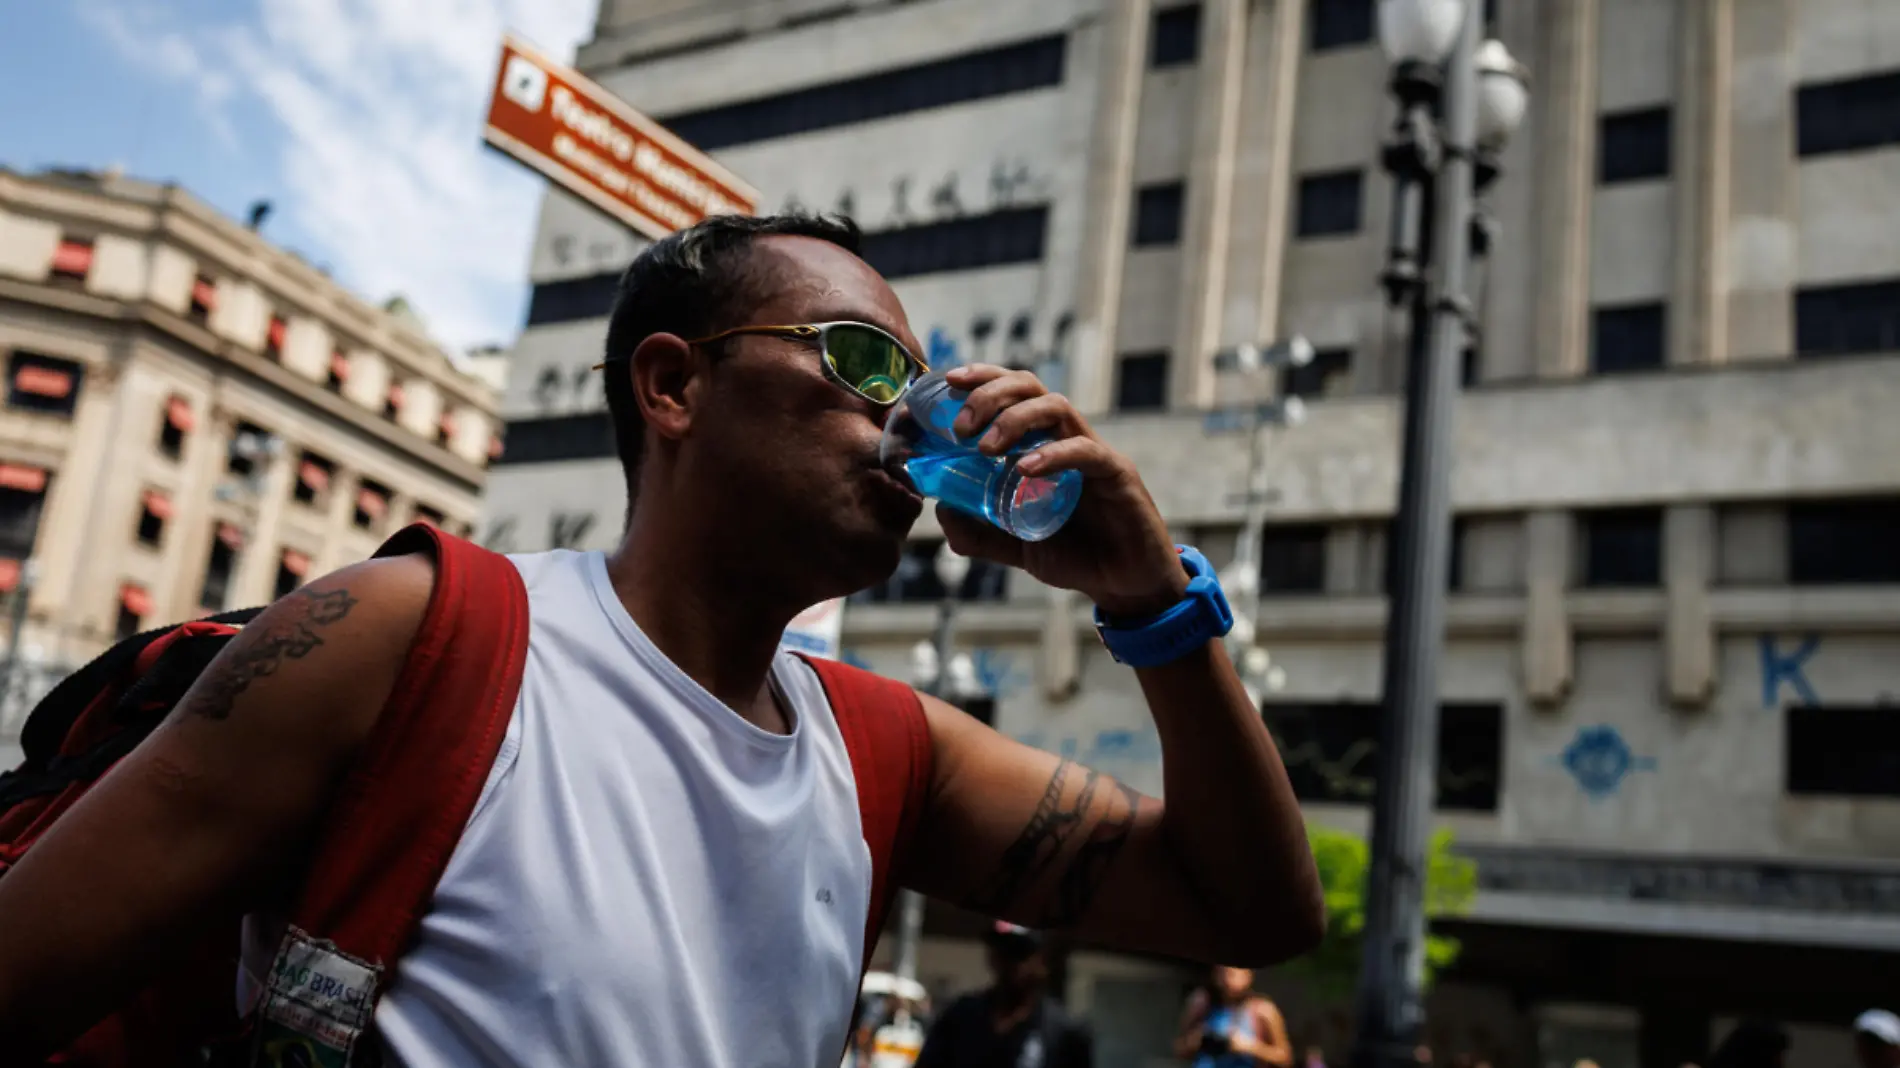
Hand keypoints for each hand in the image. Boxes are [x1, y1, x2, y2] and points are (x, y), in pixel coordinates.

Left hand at [933, 364, 1186, 618]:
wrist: (1122, 585)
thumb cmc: (1076, 557)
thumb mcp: (1015, 546)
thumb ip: (979, 532)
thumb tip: (941, 511)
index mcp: (1042, 443)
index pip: (1013, 391)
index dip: (982, 378)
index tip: (949, 381)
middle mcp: (1066, 438)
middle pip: (1030, 387)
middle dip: (990, 394)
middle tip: (961, 427)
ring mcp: (1093, 452)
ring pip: (1056, 406)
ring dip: (1014, 418)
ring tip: (985, 447)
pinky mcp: (1116, 473)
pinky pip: (1085, 451)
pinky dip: (1052, 454)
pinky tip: (1025, 470)